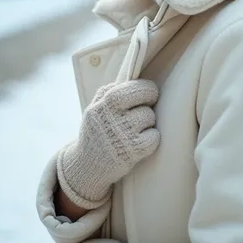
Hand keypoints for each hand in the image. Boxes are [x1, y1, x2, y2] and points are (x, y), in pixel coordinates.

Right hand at [57, 78, 159, 208]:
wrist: (87, 165)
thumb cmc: (96, 131)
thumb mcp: (94, 107)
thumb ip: (110, 91)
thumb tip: (132, 77)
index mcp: (105, 102)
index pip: (136, 88)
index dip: (147, 89)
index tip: (148, 93)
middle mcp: (113, 118)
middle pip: (146, 102)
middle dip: (148, 105)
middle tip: (144, 109)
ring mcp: (123, 136)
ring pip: (150, 118)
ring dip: (147, 123)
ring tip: (135, 129)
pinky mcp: (132, 152)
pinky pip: (154, 137)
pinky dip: (151, 138)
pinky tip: (140, 141)